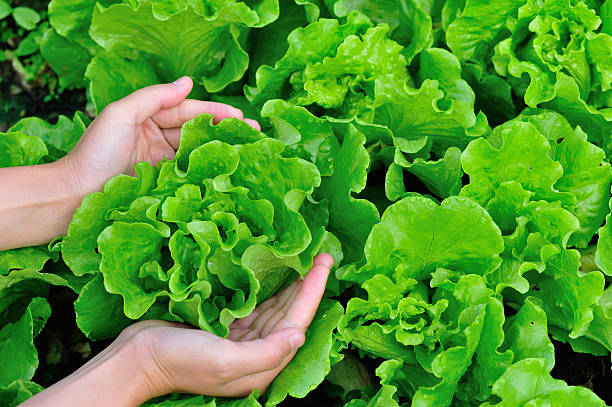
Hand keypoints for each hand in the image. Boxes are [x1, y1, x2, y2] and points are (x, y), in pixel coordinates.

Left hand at [58, 76, 259, 195]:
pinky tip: (228, 171)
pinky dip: (209, 171)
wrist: (76, 195)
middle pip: (196, 130)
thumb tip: (188, 82)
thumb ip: (154, 97)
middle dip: (225, 130)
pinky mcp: (164, 185)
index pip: (186, 111)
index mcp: (147, 118)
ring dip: (222, 150)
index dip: (213, 112)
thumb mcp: (121, 114)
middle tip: (254, 132)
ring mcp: (161, 163)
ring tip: (250, 150)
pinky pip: (189, 174)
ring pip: (197, 152)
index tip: (239, 117)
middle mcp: (156, 138)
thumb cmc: (95, 152)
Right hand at [132, 253, 333, 399]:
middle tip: (322, 255)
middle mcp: (256, 353)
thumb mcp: (225, 362)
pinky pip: (254, 303)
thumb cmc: (180, 361)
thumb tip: (299, 335)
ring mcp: (241, 338)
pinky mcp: (226, 325)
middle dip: (307, 285)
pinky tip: (274, 270)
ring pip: (274, 307)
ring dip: (290, 285)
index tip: (325, 263)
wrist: (137, 357)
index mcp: (261, 366)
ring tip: (305, 259)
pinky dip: (266, 287)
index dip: (313, 293)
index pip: (296, 324)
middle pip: (289, 314)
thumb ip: (266, 352)